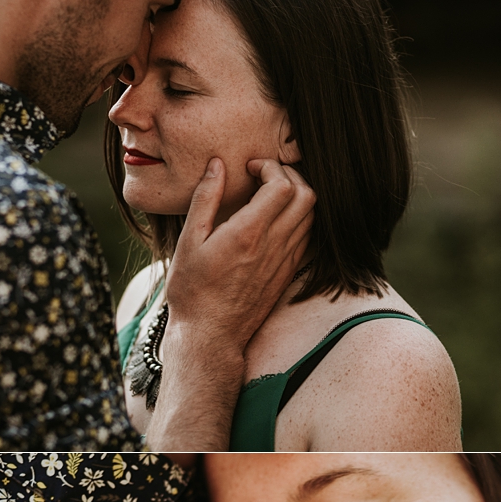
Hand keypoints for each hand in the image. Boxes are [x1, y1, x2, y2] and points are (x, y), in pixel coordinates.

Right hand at [164, 157, 314, 355]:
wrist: (211, 336)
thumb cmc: (193, 291)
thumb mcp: (189, 241)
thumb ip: (205, 199)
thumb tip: (217, 166)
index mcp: (249, 233)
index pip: (282, 185)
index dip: (271, 167)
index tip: (251, 168)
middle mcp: (274, 246)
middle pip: (306, 195)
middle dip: (290, 175)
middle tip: (266, 175)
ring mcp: (285, 261)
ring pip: (311, 216)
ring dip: (297, 196)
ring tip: (272, 194)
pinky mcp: (287, 274)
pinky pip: (306, 237)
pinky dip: (299, 219)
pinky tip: (276, 220)